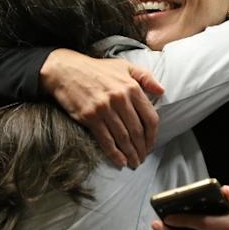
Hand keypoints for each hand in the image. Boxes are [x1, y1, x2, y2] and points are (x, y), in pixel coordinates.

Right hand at [40, 49, 163, 168]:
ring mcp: (104, 109)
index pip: (150, 117)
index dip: (153, 135)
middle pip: (137, 131)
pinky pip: (106, 140)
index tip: (151, 145)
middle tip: (142, 159)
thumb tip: (162, 91)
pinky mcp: (90, 117)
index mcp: (131, 87)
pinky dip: (114, 153)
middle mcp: (120, 99)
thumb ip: (145, 77)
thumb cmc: (97, 69)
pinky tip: (120, 162)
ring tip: (134, 163)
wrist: (66, 70)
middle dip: (142, 148)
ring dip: (130, 154)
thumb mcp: (124, 66)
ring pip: (123, 138)